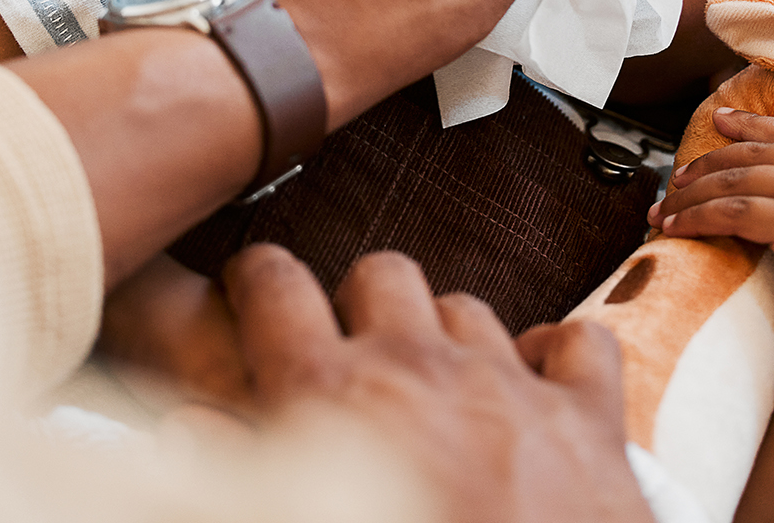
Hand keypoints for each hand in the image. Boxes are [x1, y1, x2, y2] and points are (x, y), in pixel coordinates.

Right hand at [224, 245, 652, 522]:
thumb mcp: (291, 520)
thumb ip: (238, 471)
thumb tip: (185, 429)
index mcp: (332, 394)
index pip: (275, 285)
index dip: (258, 282)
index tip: (256, 297)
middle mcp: (420, 368)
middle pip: (381, 275)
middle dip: (362, 305)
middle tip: (354, 355)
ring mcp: (511, 387)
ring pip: (469, 308)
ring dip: (448, 338)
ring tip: (436, 388)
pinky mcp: (588, 421)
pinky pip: (580, 345)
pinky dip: (558, 357)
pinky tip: (538, 391)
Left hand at [647, 109, 773, 358]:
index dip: (745, 128)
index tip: (718, 124)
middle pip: (750, 154)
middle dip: (703, 167)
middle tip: (674, 181)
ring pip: (733, 182)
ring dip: (689, 198)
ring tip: (664, 212)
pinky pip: (731, 214)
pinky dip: (696, 220)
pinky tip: (677, 231)